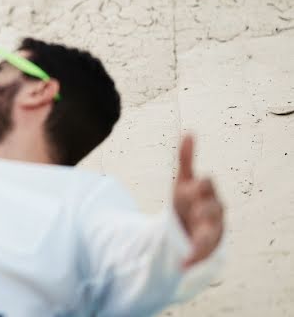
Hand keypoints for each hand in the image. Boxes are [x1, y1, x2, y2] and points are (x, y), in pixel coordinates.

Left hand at [172, 134, 224, 268]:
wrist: (190, 225)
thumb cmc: (189, 201)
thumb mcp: (183, 181)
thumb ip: (185, 159)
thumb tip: (189, 132)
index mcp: (206, 194)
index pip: (207, 186)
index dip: (201, 184)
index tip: (195, 182)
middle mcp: (212, 212)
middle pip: (214, 209)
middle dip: (206, 209)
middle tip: (196, 211)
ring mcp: (211, 231)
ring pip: (211, 234)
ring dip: (203, 240)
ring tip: (193, 247)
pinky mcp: (205, 248)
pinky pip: (201, 254)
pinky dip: (193, 260)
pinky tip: (183, 265)